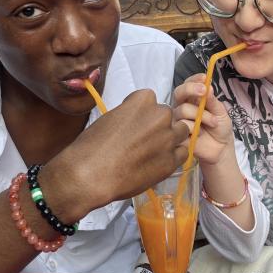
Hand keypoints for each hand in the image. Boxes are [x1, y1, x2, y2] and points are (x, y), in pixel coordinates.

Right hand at [43, 90, 187, 218]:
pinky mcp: (171, 161)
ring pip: (180, 131)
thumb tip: (137, 122)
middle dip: (157, 124)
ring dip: (170, 138)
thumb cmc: (92, 145)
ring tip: (153, 151)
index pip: (150, 98)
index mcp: (143, 100)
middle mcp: (160, 116)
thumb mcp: (111, 117)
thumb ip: (130, 114)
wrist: (90, 174)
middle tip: (142, 139)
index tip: (134, 122)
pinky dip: (173, 156)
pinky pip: (182, 153)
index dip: (142, 111)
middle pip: (167, 115)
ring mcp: (168, 138)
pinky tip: (158, 162)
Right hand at [173, 73, 233, 166]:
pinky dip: (194, 128)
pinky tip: (200, 134)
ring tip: (213, 122)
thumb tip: (207, 87)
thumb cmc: (220, 128)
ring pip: (183, 109)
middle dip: (191, 88)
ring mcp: (178, 120)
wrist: (221, 149)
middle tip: (204, 91)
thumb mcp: (221, 112)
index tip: (204, 78)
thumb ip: (213, 101)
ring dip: (201, 114)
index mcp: (193, 99)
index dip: (194, 79)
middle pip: (178, 92)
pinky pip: (182, 126)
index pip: (188, 84)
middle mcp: (183, 107)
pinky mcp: (176, 134)